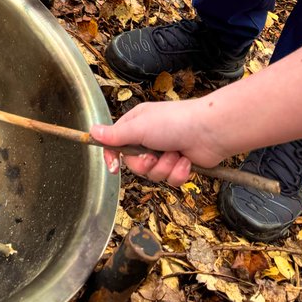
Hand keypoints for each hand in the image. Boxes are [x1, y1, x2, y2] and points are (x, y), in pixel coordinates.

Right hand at [90, 98, 227, 186]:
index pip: (116, 144)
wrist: (210, 132)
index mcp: (137, 124)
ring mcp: (165, 152)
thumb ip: (115, 135)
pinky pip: (170, 180)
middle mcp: (149, 138)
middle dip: (146, 164)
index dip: (113, 156)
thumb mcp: (139, 127)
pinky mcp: (179, 165)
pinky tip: (186, 161)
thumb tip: (92, 131)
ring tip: (175, 155)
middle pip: (135, 164)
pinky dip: (178, 172)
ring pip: (153, 174)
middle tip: (154, 155)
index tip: (113, 167)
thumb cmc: (174, 122)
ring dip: (165, 167)